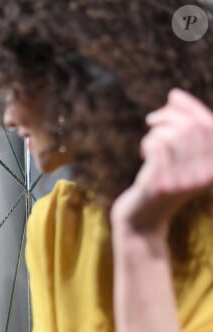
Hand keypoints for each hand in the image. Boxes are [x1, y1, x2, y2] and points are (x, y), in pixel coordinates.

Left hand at [111, 89, 212, 232]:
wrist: (141, 221)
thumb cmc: (158, 183)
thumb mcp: (179, 160)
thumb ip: (185, 133)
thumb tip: (175, 97)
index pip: (211, 126)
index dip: (192, 106)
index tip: (173, 96)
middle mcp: (203, 176)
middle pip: (191, 127)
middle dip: (169, 115)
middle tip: (153, 120)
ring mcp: (182, 181)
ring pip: (172, 135)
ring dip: (156, 131)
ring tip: (149, 143)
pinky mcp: (160, 184)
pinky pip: (156, 145)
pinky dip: (148, 142)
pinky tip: (144, 153)